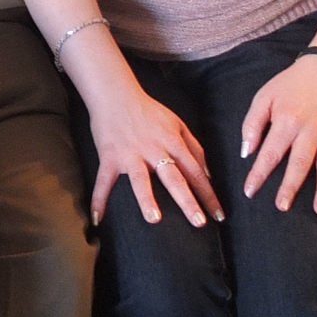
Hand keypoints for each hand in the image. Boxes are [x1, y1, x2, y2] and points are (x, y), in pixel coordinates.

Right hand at [83, 82, 222, 227]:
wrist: (115, 94)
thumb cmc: (148, 111)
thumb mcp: (178, 124)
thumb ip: (195, 148)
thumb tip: (209, 175)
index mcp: (173, 142)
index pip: (196, 172)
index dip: (209, 194)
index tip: (219, 215)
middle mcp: (154, 150)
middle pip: (174, 178)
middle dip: (187, 200)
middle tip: (199, 222)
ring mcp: (130, 154)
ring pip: (141, 179)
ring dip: (147, 199)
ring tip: (154, 219)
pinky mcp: (109, 156)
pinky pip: (104, 180)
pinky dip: (99, 199)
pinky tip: (97, 218)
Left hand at [242, 56, 316, 216]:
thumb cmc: (290, 85)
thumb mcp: (263, 97)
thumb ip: (252, 124)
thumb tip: (246, 151)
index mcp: (287, 122)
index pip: (270, 154)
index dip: (258, 174)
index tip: (249, 191)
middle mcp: (311, 131)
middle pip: (300, 163)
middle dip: (291, 187)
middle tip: (282, 207)